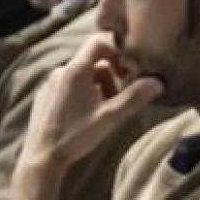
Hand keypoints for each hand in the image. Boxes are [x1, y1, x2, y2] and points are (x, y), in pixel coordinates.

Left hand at [19, 33, 161, 182]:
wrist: (42, 157)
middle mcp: (61, 71)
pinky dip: (81, 93)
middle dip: (110, 74)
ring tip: (104, 109)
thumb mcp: (109, 118)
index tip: (128, 69)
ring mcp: (50, 84)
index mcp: (76, 70)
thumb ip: (134, 98)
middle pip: (92, 61)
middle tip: (120, 95)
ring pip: (80, 75)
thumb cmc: (75, 136)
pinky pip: (67, 86)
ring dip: (97, 85)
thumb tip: (157, 82)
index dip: (116, 50)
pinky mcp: (44, 96)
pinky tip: (85, 115)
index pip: (98, 42)